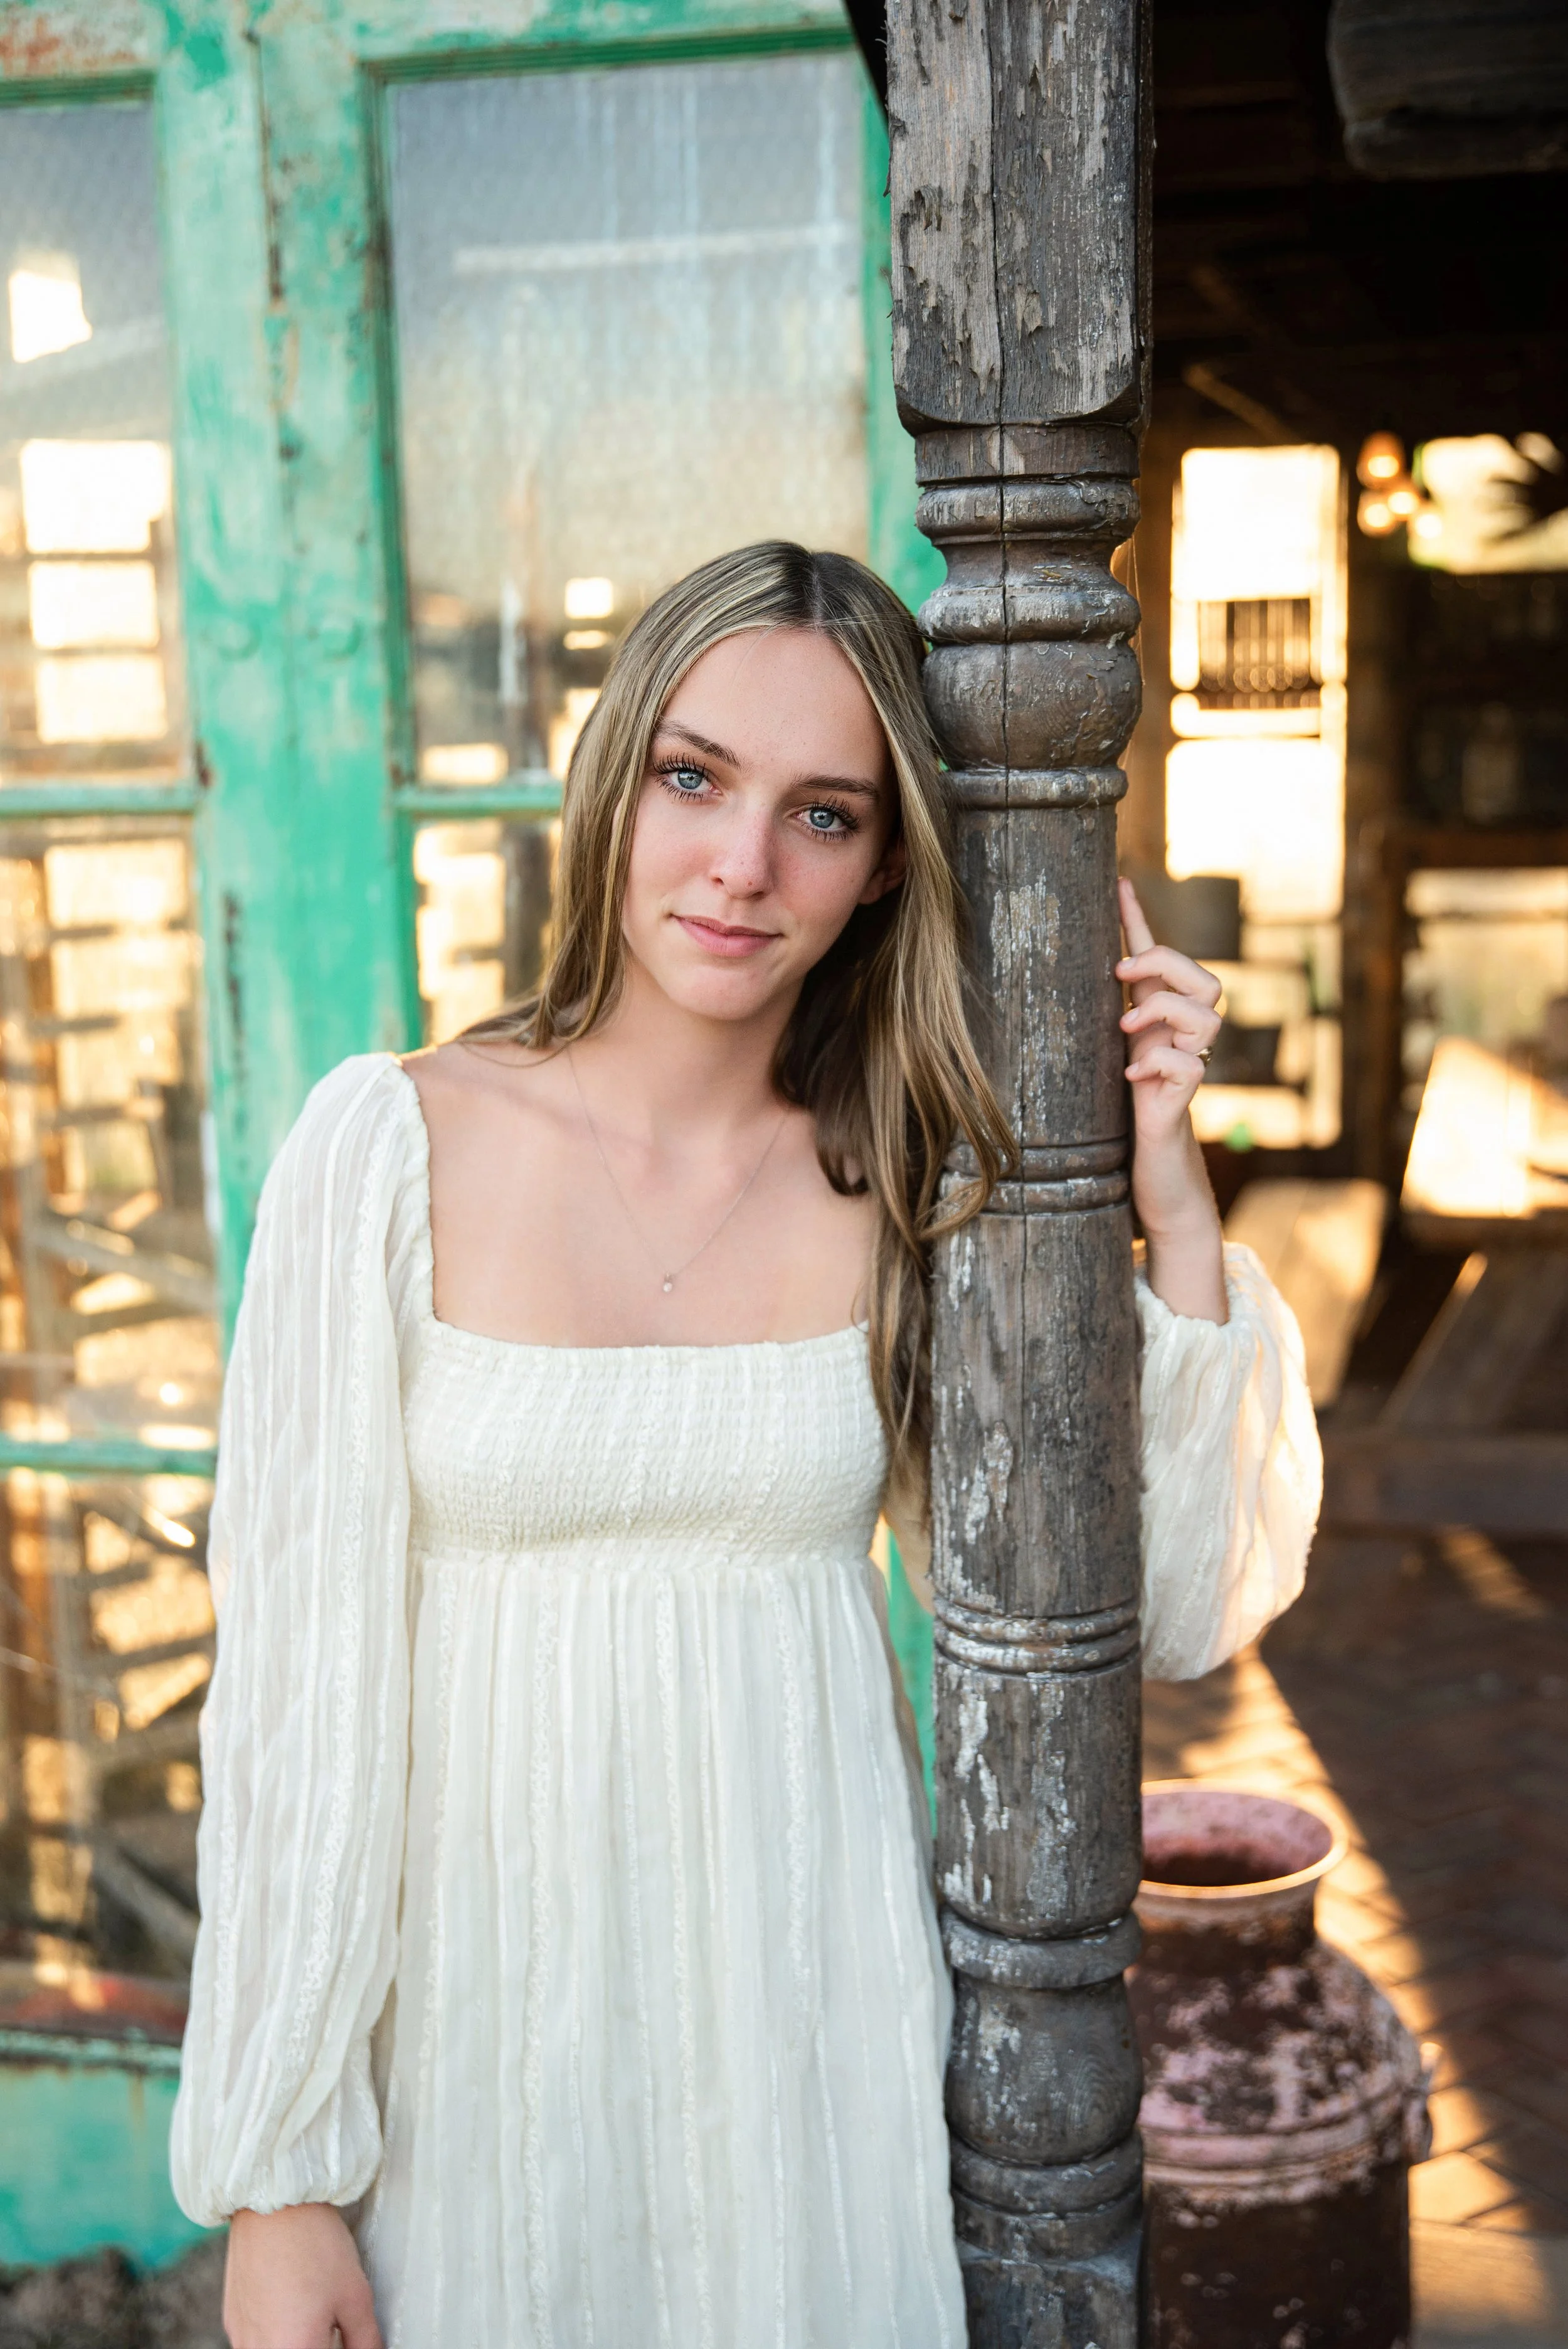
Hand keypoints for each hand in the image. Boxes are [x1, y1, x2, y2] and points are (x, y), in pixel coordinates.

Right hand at [223, 2203, 382, 2348]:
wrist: (274, 2202)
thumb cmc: (315, 2244)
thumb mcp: (355, 2296)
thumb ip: (365, 2340)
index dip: (337, 2347)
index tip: (345, 2339)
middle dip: (316, 2344)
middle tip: (332, 2328)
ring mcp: (241, 2336)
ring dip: (293, 2342)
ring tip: (311, 2315)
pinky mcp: (231, 2318)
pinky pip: (254, 2342)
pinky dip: (274, 2335)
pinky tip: (290, 2307)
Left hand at [1115, 878, 1226, 1322]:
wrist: (1152, 1182)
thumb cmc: (1120, 1125)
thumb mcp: (1097, 1065)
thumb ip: (1093, 1029)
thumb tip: (1040, 988)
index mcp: (1156, 1026)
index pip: (1157, 961)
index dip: (1140, 920)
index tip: (1119, 879)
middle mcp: (1179, 1041)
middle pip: (1207, 979)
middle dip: (1166, 965)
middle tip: (1121, 977)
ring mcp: (1187, 1069)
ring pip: (1209, 1014)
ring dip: (1164, 1012)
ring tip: (1128, 1033)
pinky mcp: (1183, 1103)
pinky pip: (1189, 1064)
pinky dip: (1157, 1064)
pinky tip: (1130, 1079)